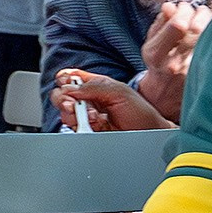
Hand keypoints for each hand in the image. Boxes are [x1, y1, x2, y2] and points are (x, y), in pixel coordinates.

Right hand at [51, 69, 172, 130]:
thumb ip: (95, 86)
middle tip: (74, 105)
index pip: (72, 78)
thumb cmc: (141, 112)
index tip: (67, 83)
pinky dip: (81, 127)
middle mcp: (90, 99)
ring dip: (76, 115)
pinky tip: (95, 125)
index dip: (65, 79)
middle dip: (65, 100)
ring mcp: (87, 116)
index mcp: (97, 85)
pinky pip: (74, 129)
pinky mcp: (88, 131)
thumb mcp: (120, 92)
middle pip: (63, 96)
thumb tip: (70, 88)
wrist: (148, 135)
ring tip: (95, 117)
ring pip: (66, 114)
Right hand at [137, 2, 211, 119]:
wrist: (165, 95)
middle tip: (201, 11)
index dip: (185, 10)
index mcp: (156, 54)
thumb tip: (170, 6)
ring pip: (210, 38)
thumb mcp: (152, 43)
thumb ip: (160, 23)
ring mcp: (193, 71)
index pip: (178, 24)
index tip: (185, 7)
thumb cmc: (159, 62)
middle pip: (198, 29)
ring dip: (211, 23)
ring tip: (206, 20)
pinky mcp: (206, 76)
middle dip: (201, 13)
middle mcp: (175, 64)